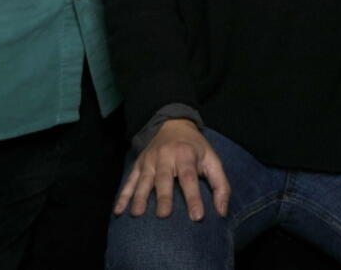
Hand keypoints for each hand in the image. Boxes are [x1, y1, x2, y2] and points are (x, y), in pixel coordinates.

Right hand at [113, 119, 230, 220]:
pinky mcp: (138, 164)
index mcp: (186, 154)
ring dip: (140, 197)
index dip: (193, 197)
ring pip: (144, 179)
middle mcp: (165, 156)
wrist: (173, 123)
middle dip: (163, 197)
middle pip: (164, 178)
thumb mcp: (212, 160)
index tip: (197, 217)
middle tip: (163, 216)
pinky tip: (118, 211)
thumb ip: (220, 185)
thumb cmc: (195, 148)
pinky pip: (130, 180)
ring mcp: (149, 160)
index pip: (189, 178)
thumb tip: (222, 212)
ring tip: (137, 214)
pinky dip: (123, 195)